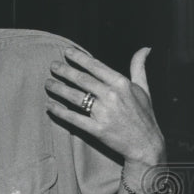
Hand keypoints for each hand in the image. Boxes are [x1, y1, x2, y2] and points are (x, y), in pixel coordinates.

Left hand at [45, 47, 164, 166]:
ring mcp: (104, 113)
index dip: (79, 57)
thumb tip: (145, 48)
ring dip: (58, 88)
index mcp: (122, 84)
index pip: (95, 66)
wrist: (146, 145)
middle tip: (52, 66)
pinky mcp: (97, 129)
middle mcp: (112, 96)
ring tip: (47, 83)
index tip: (66, 52)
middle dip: (64, 71)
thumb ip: (139, 67)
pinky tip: (49, 105)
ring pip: (74, 96)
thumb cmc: (143, 115)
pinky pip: (73, 118)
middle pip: (81, 79)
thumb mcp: (144, 89)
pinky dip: (59, 111)